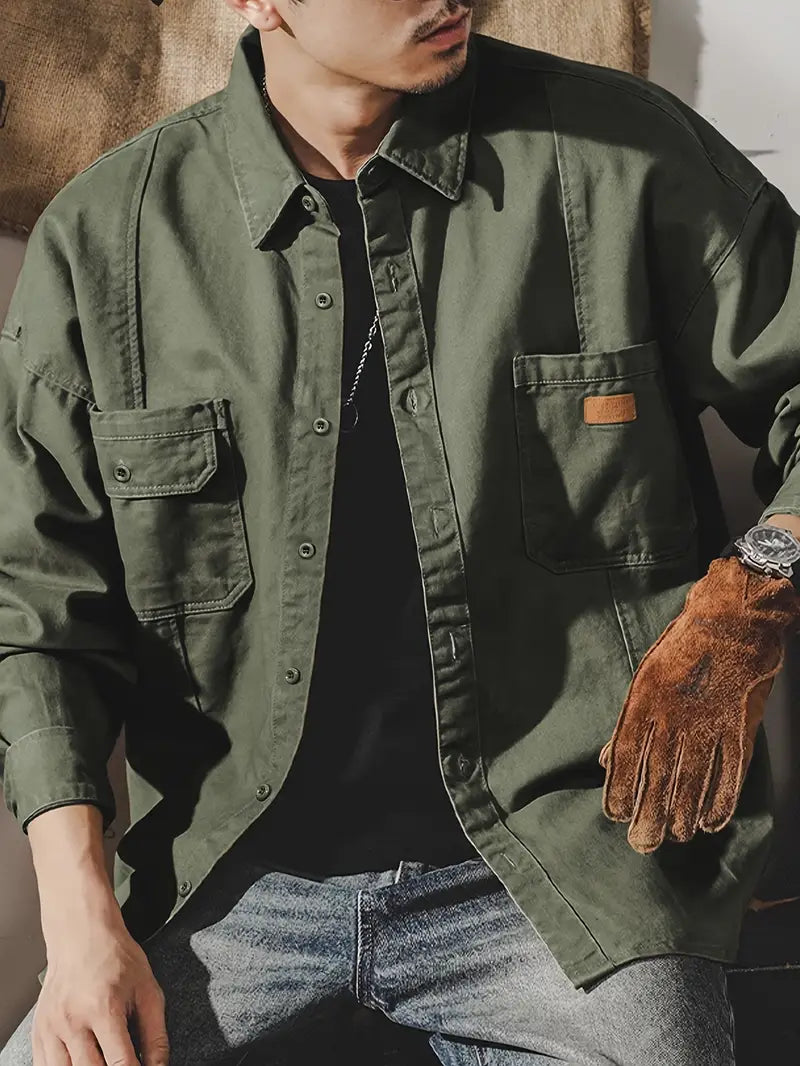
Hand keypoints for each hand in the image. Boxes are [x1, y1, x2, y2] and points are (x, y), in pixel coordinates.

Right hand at [31, 915, 168, 1065]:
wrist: (81, 936)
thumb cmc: (114, 958)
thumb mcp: (147, 990)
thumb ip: (155, 1034)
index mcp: (103, 1009)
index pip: (120, 1063)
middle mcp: (72, 1021)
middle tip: (122, 1061)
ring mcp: (51, 1029)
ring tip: (102, 1059)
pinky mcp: (38, 1032)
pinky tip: (81, 1061)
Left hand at [598, 555, 799, 853]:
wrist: (733, 620)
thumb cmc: (684, 648)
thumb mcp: (646, 677)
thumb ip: (628, 722)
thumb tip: (604, 759)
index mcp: (645, 701)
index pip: (624, 755)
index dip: (619, 788)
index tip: (614, 815)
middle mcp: (673, 716)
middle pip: (657, 775)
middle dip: (648, 814)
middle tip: (642, 845)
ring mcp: (708, 722)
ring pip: (692, 779)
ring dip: (682, 813)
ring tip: (674, 837)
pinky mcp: (739, 726)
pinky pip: (730, 771)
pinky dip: (720, 799)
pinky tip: (710, 822)